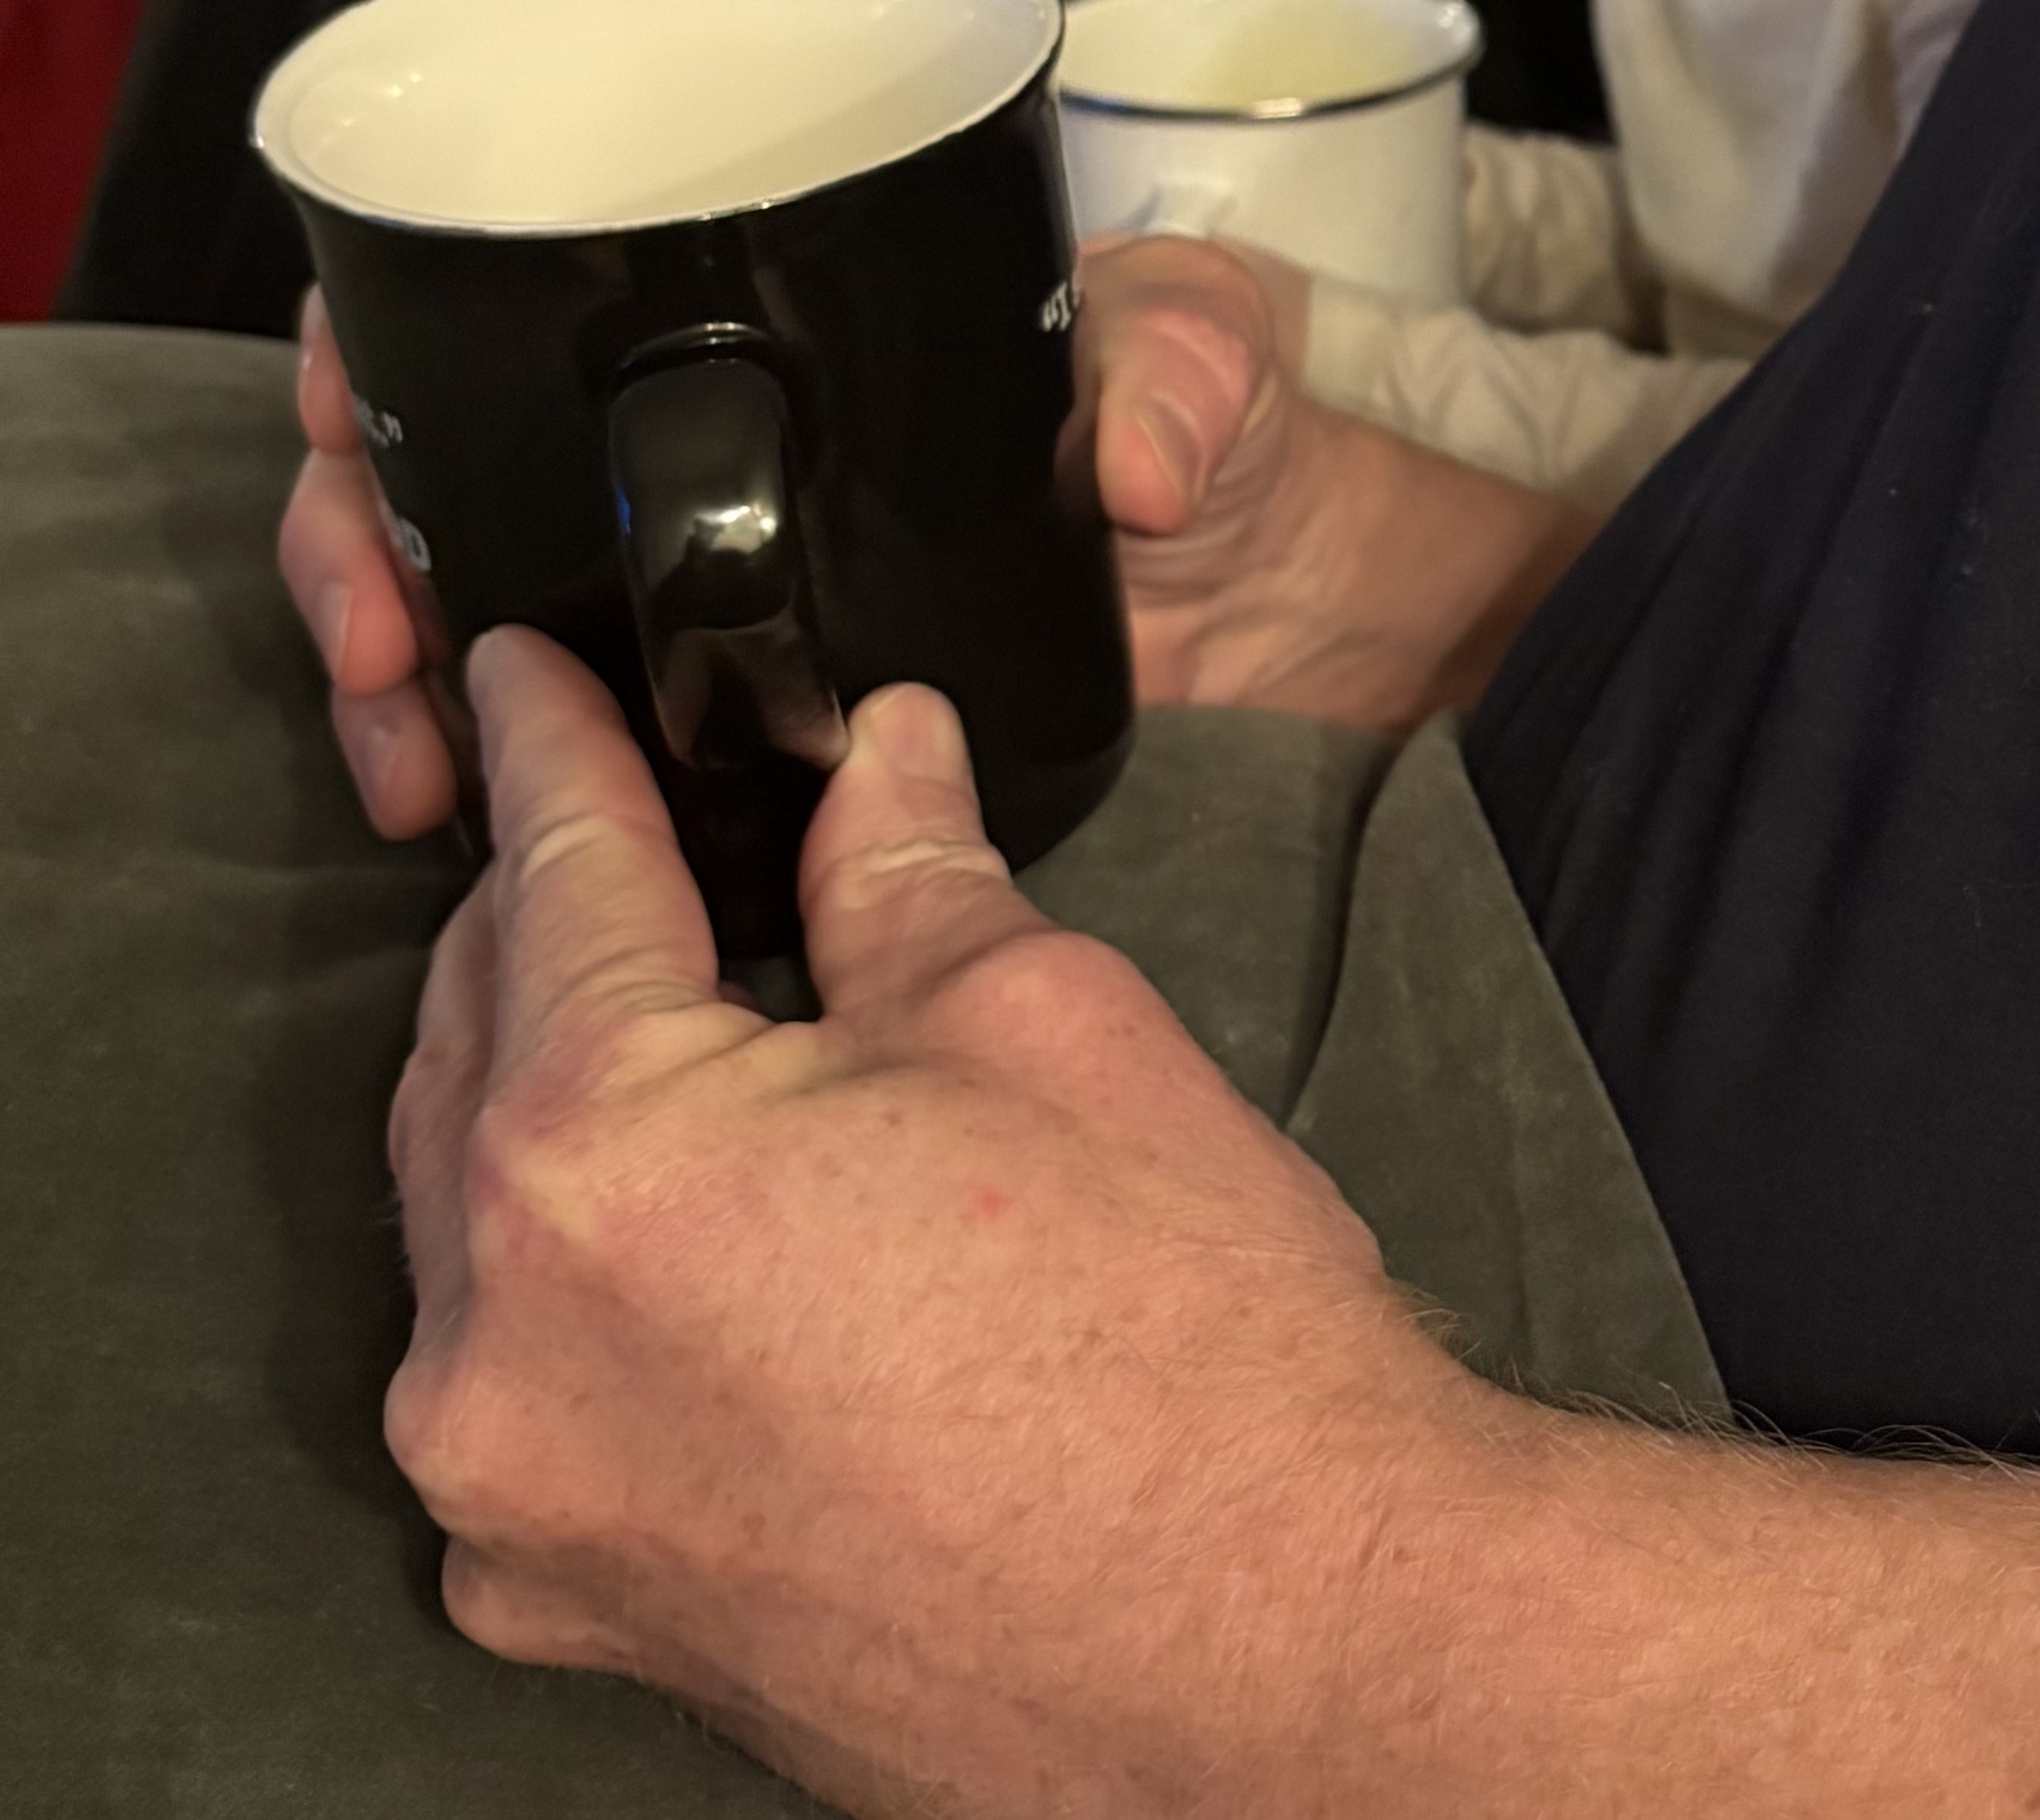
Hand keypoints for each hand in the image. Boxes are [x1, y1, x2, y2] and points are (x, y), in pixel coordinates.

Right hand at [287, 243, 1363, 841]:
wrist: (1287, 582)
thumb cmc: (1228, 421)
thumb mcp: (1210, 350)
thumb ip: (1184, 372)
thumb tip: (1135, 455)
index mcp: (771, 306)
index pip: (501, 294)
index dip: (386, 366)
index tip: (359, 458)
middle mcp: (711, 436)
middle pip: (444, 465)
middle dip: (367, 558)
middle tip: (388, 659)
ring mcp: (716, 575)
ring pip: (479, 603)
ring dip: (413, 683)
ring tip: (419, 770)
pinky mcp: (749, 702)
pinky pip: (576, 731)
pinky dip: (507, 777)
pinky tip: (481, 827)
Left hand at [384, 628, 1495, 1803]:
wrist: (1282, 1646)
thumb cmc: (1184, 1345)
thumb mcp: (1042, 1023)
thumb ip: (903, 875)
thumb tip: (870, 758)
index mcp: (597, 1160)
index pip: (550, 884)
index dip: (550, 748)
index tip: (521, 676)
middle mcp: (500, 1353)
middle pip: (473, 1054)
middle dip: (549, 920)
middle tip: (628, 821)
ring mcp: (523, 1510)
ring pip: (475, 1231)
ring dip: (552, 1102)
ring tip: (683, 1010)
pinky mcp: (582, 1615)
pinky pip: (528, 1395)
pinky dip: (582, 1283)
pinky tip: (713, 1228)